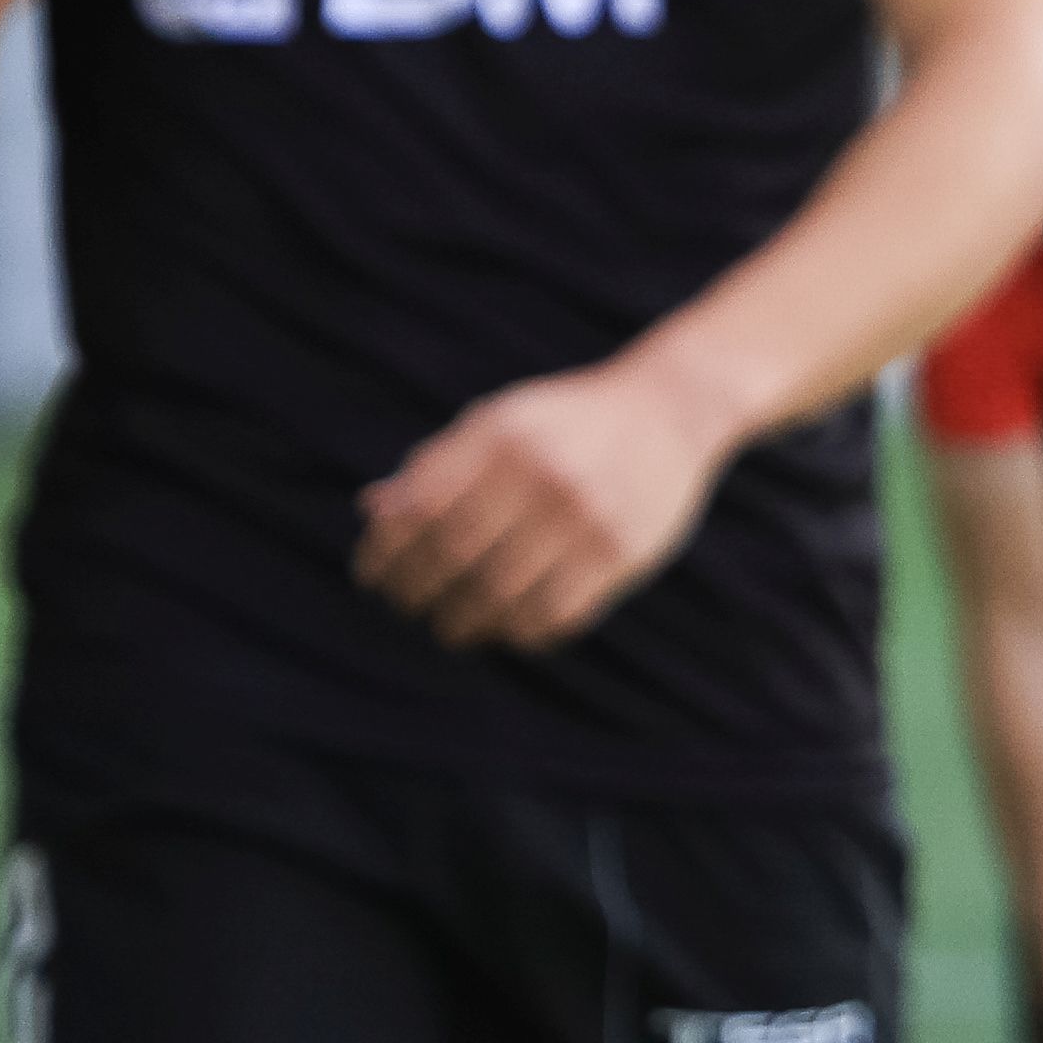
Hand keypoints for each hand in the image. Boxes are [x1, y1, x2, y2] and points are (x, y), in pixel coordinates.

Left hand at [356, 345, 753, 653]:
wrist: (669, 410)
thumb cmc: (565, 423)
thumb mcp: (500, 421)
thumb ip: (437, 463)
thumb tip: (372, 513)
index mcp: (501, 434)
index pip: (420, 508)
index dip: (386, 552)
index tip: (372, 577)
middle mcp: (542, 472)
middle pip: (454, 556)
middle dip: (417, 593)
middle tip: (407, 609)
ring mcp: (586, 515)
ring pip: (502, 596)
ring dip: (465, 624)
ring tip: (454, 629)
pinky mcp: (622, 552)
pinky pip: (555, 615)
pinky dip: (522, 632)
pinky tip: (509, 626)